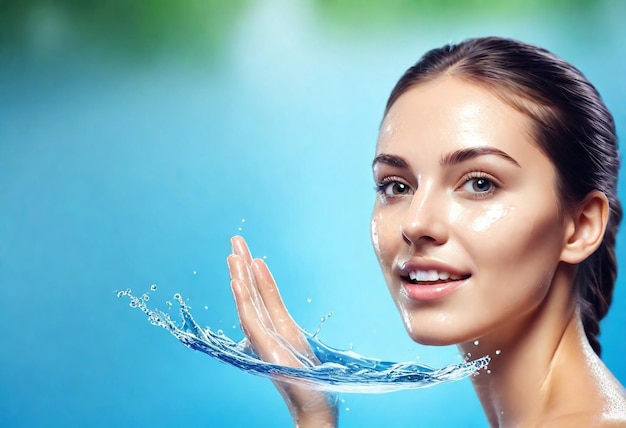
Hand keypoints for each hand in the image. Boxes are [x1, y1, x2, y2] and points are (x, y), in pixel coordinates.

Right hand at [228, 236, 337, 427]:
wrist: (313, 406)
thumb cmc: (310, 380)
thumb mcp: (299, 343)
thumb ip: (285, 327)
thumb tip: (277, 312)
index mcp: (278, 328)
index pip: (264, 296)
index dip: (257, 274)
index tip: (251, 254)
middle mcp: (267, 332)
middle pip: (252, 294)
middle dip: (244, 267)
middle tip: (235, 240)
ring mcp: (264, 340)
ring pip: (248, 303)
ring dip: (240, 278)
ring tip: (233, 255)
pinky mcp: (266, 349)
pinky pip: (251, 320)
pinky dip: (243, 300)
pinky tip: (237, 282)